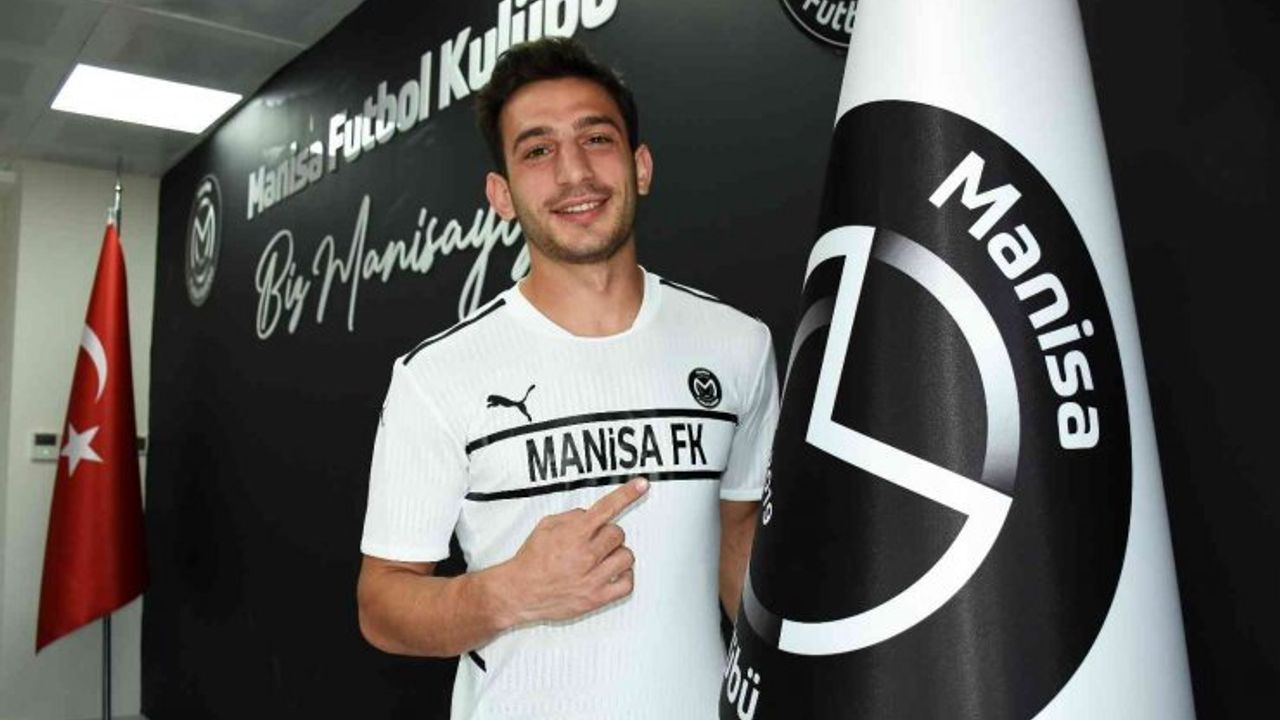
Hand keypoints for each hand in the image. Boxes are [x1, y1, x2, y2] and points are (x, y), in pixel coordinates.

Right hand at [502, 477, 648, 623]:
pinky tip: (611, 574)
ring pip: (626, 556)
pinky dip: (623, 577)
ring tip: (602, 558)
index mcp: (575, 534)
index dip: (627, 494)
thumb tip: (589, 515)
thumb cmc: (532, 560)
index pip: (607, 508)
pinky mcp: (597, 598)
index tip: (642, 484)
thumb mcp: (545, 527)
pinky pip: (627, 583)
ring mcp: (594, 578)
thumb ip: (571, 517)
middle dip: (609, 534)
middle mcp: (586, 555)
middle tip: (596, 541)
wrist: (520, 592)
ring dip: (617, 554)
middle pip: (618, 533)